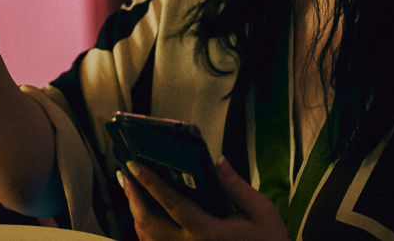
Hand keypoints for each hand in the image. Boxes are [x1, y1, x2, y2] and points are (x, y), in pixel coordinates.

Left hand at [121, 156, 289, 240]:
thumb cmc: (268, 240)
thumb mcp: (260, 211)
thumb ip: (235, 186)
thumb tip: (218, 160)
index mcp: (208, 232)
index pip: (172, 204)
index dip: (151, 183)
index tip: (135, 165)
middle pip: (149, 223)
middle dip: (133, 198)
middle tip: (125, 175)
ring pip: (148, 238)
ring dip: (136, 213)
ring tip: (131, 190)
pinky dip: (146, 231)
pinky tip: (145, 215)